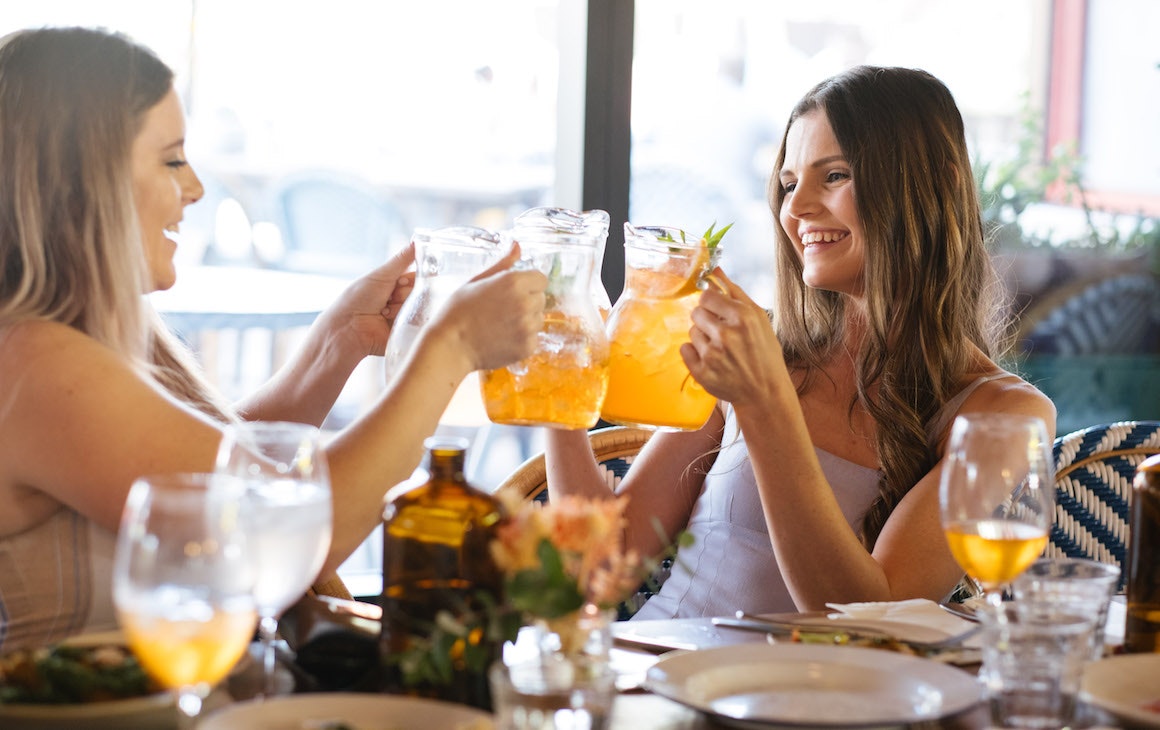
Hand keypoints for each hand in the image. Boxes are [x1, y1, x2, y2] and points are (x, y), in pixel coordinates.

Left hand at [316, 243, 416, 357]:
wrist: (348, 328)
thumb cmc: (358, 299)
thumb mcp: (381, 275)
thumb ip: (402, 260)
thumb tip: (417, 241)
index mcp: (394, 285)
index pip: (416, 276)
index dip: (415, 276)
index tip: (403, 280)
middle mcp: (401, 300)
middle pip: (419, 291)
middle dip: (404, 293)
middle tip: (389, 296)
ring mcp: (404, 316)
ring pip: (419, 306)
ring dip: (401, 307)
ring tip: (384, 311)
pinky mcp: (406, 332)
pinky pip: (418, 323)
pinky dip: (406, 320)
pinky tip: (389, 320)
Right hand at [437, 243, 547, 370]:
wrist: (450, 347)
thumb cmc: (458, 312)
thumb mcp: (476, 280)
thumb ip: (502, 263)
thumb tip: (517, 245)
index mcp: (514, 282)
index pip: (541, 279)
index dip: (528, 284)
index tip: (513, 292)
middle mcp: (525, 303)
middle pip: (541, 299)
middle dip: (527, 303)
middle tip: (502, 310)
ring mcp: (528, 327)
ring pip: (538, 320)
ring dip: (526, 322)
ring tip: (500, 326)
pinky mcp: (527, 347)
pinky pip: (533, 340)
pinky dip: (521, 341)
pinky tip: (502, 339)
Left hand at [680, 268, 787, 406]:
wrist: (764, 391)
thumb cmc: (764, 352)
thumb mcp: (758, 318)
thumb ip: (734, 292)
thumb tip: (715, 270)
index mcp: (742, 318)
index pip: (706, 296)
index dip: (711, 303)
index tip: (718, 311)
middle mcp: (726, 335)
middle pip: (696, 313)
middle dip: (707, 320)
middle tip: (722, 333)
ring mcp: (712, 355)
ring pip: (691, 332)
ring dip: (703, 338)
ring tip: (721, 349)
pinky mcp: (702, 372)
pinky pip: (684, 349)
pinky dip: (694, 353)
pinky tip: (712, 359)